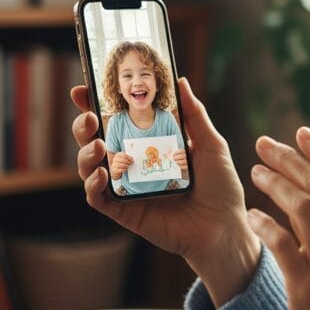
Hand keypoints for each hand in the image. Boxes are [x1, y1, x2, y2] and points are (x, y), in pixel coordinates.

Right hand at [71, 77, 260, 306]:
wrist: (225, 228)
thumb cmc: (221, 188)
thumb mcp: (211, 145)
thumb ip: (194, 115)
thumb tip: (180, 80)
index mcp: (151, 143)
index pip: (118, 119)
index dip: (97, 103)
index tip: (85, 88)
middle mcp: (134, 163)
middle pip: (95, 139)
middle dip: (84, 125)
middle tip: (90, 116)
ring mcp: (126, 187)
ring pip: (90, 167)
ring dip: (85, 153)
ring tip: (97, 145)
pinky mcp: (125, 211)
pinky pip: (99, 198)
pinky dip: (93, 185)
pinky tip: (102, 174)